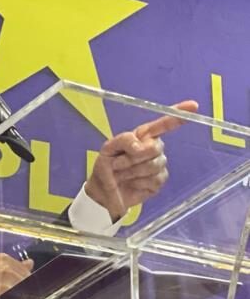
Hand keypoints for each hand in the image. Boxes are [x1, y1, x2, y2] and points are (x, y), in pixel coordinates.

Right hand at [0, 253, 33, 298]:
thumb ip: (10, 266)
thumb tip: (30, 263)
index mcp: (1, 258)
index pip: (25, 270)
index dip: (23, 280)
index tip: (20, 287)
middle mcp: (6, 267)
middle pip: (27, 279)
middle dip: (23, 287)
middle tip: (14, 295)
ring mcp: (7, 281)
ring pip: (24, 290)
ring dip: (20, 295)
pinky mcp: (5, 294)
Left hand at [85, 100, 198, 220]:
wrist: (104, 192)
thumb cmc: (106, 167)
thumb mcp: (108, 149)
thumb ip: (124, 140)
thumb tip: (140, 145)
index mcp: (142, 136)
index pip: (162, 124)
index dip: (177, 115)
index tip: (193, 106)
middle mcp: (153, 148)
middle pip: (155, 148)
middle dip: (133, 157)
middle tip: (117, 164)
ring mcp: (158, 165)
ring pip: (154, 165)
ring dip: (132, 171)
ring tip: (121, 174)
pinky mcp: (159, 182)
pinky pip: (154, 180)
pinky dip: (138, 183)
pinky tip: (131, 183)